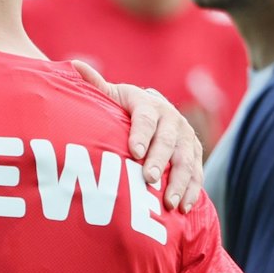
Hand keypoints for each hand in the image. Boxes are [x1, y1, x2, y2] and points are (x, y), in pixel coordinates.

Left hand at [71, 60, 203, 212]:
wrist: (154, 115)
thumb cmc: (124, 110)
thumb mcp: (112, 97)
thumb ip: (97, 87)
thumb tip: (76, 65)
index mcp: (148, 103)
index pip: (145, 117)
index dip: (141, 134)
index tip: (134, 152)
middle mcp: (171, 118)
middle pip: (167, 140)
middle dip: (159, 160)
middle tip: (149, 179)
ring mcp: (186, 137)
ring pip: (186, 159)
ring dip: (179, 181)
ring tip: (169, 203)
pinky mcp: (195, 154)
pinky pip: (197, 173)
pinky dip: (191, 190)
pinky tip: (182, 208)